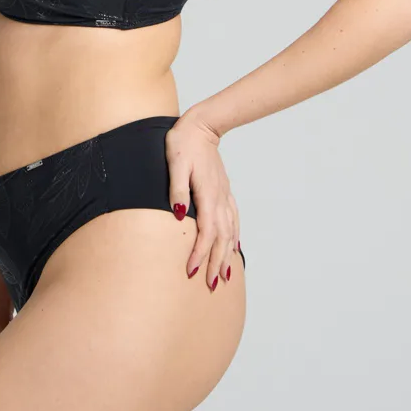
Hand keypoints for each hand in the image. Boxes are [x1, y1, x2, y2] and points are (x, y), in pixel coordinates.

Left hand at [165, 111, 240, 292]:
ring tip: (225, 276)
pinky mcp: (224, 192)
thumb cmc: (183, 142)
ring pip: (230, 231)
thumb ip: (177, 188)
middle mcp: (220, 199)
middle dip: (217, 263)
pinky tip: (234, 247)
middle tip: (212, 285)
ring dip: (227, 255)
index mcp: (207, 194)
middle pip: (222, 238)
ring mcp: (224, 195)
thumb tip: (179, 213)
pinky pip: (233, 220)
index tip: (193, 272)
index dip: (200, 254)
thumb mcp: (175, 163)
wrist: (201, 125)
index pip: (206, 232)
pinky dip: (235, 237)